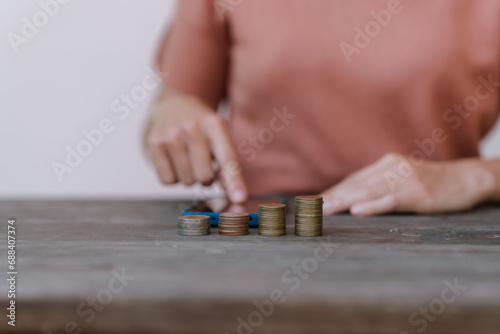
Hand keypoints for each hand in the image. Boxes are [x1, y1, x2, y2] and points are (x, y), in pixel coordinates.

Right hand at [146, 90, 246, 202]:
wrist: (173, 104)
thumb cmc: (203, 127)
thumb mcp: (220, 136)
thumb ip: (228, 164)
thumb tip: (231, 193)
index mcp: (215, 125)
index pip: (227, 158)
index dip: (234, 181)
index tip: (239, 198)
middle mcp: (192, 128)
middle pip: (204, 177)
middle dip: (207, 177)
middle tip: (203, 162)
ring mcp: (170, 136)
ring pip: (186, 181)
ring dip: (190, 177)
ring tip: (188, 157)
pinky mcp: (153, 144)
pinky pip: (168, 181)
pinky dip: (173, 177)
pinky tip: (174, 160)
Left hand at [321, 153, 494, 215]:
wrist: (466, 179)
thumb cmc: (431, 182)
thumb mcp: (403, 177)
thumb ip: (380, 183)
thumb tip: (353, 198)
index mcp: (387, 164)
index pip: (354, 179)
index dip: (334, 190)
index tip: (314, 201)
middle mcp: (392, 168)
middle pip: (357, 184)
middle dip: (333, 196)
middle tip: (311, 207)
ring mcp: (405, 179)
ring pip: (369, 191)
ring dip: (345, 201)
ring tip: (326, 209)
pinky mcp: (417, 193)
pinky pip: (391, 200)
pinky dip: (373, 205)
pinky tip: (357, 211)